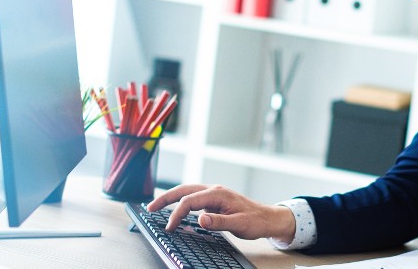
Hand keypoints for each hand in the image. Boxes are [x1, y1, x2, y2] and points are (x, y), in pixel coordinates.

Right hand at [147, 184, 295, 241]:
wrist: (268, 218)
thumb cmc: (255, 221)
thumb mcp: (238, 224)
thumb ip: (219, 222)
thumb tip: (200, 219)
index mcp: (218, 194)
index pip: (189, 201)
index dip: (176, 214)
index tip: (169, 227)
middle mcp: (214, 190)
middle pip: (184, 190)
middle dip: (165, 198)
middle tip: (149, 207)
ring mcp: (214, 194)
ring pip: (188, 191)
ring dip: (171, 197)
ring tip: (156, 206)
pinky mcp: (215, 199)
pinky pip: (194, 197)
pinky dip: (181, 201)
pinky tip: (176, 208)